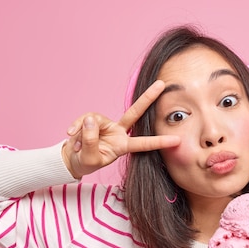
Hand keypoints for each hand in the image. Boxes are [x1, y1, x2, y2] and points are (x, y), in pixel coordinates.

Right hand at [62, 80, 179, 178]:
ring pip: (96, 120)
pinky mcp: (93, 120)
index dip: (159, 142)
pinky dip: (76, 127)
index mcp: (123, 146)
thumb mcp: (89, 158)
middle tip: (161, 84)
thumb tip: (91, 119)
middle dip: (147, 98)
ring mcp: (107, 124)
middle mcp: (118, 132)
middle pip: (135, 112)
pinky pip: (85, 119)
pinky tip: (70, 135)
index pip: (143, 143)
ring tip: (76, 146)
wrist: (72, 159)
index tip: (177, 140)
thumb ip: (90, 140)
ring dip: (82, 134)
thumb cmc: (85, 162)